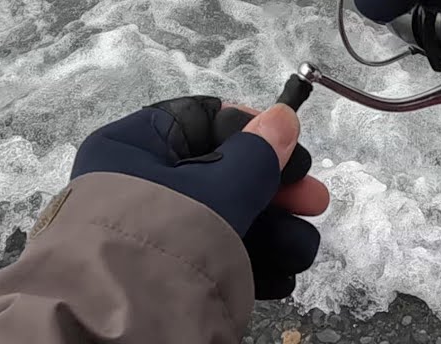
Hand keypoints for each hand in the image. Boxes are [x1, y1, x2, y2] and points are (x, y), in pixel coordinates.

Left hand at [71, 96, 328, 298]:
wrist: (124, 328)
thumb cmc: (170, 237)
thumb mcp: (220, 188)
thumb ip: (257, 154)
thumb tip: (282, 117)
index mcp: (134, 146)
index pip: (201, 120)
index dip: (252, 128)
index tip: (291, 145)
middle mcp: (136, 184)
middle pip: (220, 172)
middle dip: (275, 190)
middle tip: (316, 202)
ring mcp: (150, 231)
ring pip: (222, 217)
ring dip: (272, 231)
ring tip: (303, 249)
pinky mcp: (162, 271)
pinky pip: (211, 254)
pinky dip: (248, 261)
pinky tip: (283, 275)